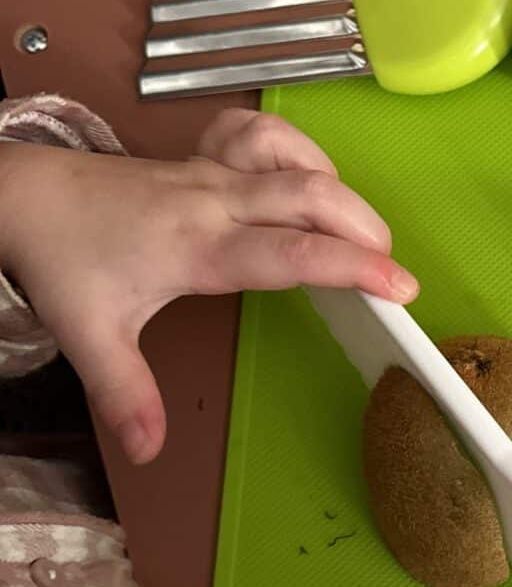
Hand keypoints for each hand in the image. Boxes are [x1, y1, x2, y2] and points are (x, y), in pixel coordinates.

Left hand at [0, 109, 415, 464]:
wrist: (26, 197)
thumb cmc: (65, 261)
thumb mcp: (90, 336)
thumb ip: (126, 394)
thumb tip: (149, 449)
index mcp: (199, 247)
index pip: (293, 252)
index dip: (354, 267)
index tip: (399, 287)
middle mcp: (217, 201)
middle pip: (313, 197)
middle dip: (367, 230)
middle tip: (394, 272)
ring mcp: (215, 173)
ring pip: (298, 163)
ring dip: (343, 191)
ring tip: (365, 234)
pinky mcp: (208, 158)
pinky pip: (267, 138)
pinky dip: (301, 151)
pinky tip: (311, 180)